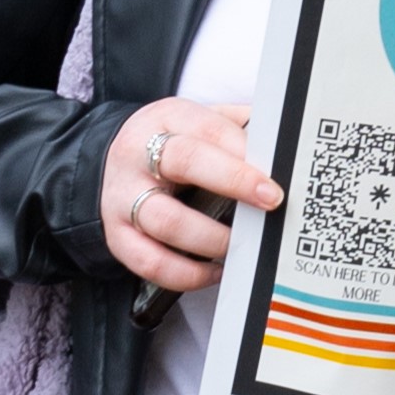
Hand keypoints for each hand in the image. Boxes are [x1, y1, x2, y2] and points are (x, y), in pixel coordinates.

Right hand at [102, 100, 278, 294]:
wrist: (109, 158)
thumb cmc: (173, 142)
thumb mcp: (200, 120)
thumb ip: (238, 128)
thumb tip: (284, 146)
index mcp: (168, 120)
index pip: (210, 130)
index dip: (244, 154)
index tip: (274, 175)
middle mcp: (140, 156)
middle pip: (185, 162)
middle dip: (234, 182)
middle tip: (271, 201)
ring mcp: (122, 197)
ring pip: (166, 220)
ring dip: (212, 238)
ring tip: (243, 244)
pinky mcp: (116, 235)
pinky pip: (149, 262)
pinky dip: (186, 274)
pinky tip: (215, 271)